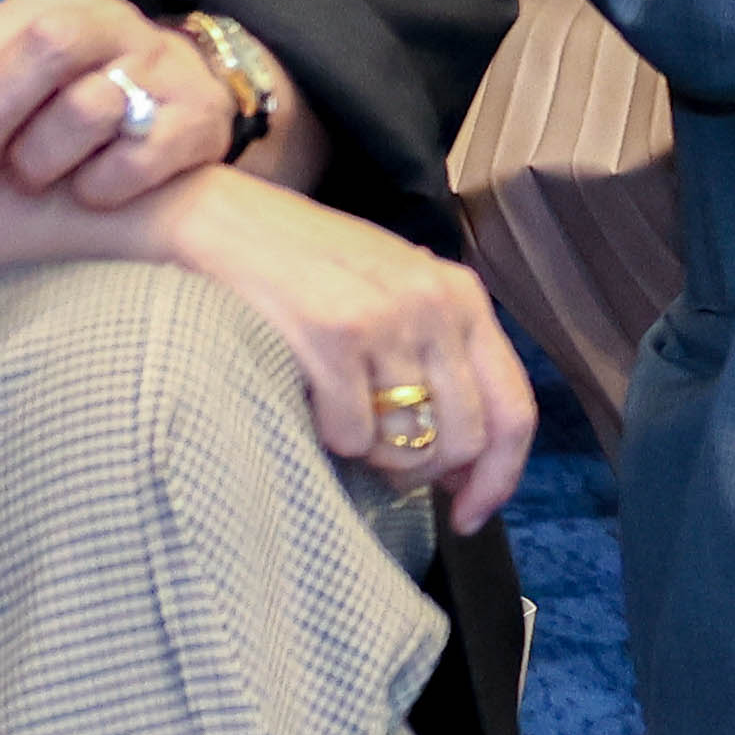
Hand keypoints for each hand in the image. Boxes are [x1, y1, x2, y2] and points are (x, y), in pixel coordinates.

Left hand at [0, 0, 235, 209]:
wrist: (191, 96)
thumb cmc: (84, 88)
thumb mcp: (30, 66)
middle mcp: (113, 21)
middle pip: (43, 50)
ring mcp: (161, 69)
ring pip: (86, 108)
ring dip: (41, 161)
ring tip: (36, 179)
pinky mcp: (196, 120)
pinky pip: (131, 163)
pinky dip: (97, 189)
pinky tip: (90, 190)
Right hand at [158, 162, 537, 523]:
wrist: (220, 219)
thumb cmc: (303, 267)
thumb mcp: (393, 295)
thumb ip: (438, 363)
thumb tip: (462, 466)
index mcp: (462, 297)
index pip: (514, 408)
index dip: (499, 478)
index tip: (470, 515)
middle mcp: (437, 304)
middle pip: (465, 440)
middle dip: (422, 472)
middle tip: (378, 463)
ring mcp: (388, 318)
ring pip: (409, 446)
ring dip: (372, 456)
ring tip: (340, 419)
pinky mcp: (335, 335)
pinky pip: (353, 437)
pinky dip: (329, 437)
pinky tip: (308, 400)